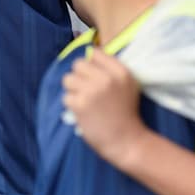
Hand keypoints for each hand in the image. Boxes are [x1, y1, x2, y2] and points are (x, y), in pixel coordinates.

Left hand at [62, 49, 148, 167]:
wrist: (127, 141)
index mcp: (120, 72)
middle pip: (77, 64)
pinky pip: (66, 97)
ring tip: (84, 101)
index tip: (94, 76)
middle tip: (86, 90)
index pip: (95, 53)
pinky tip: (83, 112)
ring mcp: (92, 91)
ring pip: (68, 79)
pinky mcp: (81, 105)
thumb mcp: (128, 85)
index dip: (91, 64)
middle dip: (79, 76)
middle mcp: (106, 78)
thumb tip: (89, 54)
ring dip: (73, 91)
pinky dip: (72, 105)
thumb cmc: (126, 113)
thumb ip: (112, 69)